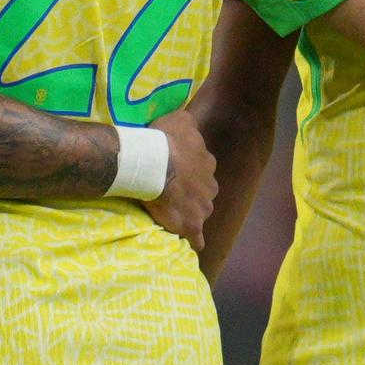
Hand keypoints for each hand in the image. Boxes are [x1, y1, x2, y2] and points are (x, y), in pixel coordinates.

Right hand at [137, 115, 216, 247]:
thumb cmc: (165, 140)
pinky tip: (191, 244)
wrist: (155, 163)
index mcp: (207, 162)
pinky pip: (196, 238)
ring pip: (201, 212)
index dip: (189, 169)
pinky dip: (194, 241)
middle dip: (194, 193)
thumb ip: (189, 123)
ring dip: (192, 213)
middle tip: (174, 192)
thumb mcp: (181, 120)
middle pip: (204, 191)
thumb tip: (190, 124)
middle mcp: (210, 186)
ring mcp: (203, 207)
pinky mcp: (191, 225)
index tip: (176, 169)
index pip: (202, 167)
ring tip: (175, 214)